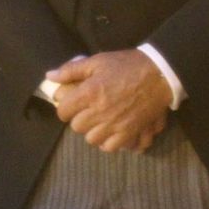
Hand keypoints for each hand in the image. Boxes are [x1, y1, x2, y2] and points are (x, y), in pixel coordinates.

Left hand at [49, 50, 170, 152]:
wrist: (159, 74)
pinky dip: (108, 142)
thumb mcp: (97, 61)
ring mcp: (114, 124)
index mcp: (89, 93)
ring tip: (98, 122)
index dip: (65, 108)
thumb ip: (71, 70)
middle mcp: (99, 112)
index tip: (71, 104)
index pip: (63, 111)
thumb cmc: (126, 65)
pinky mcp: (129, 133)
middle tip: (86, 111)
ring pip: (91, 139)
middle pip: (76, 127)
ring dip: (92, 131)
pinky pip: (110, 147)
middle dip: (79, 119)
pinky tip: (110, 132)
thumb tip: (50, 76)